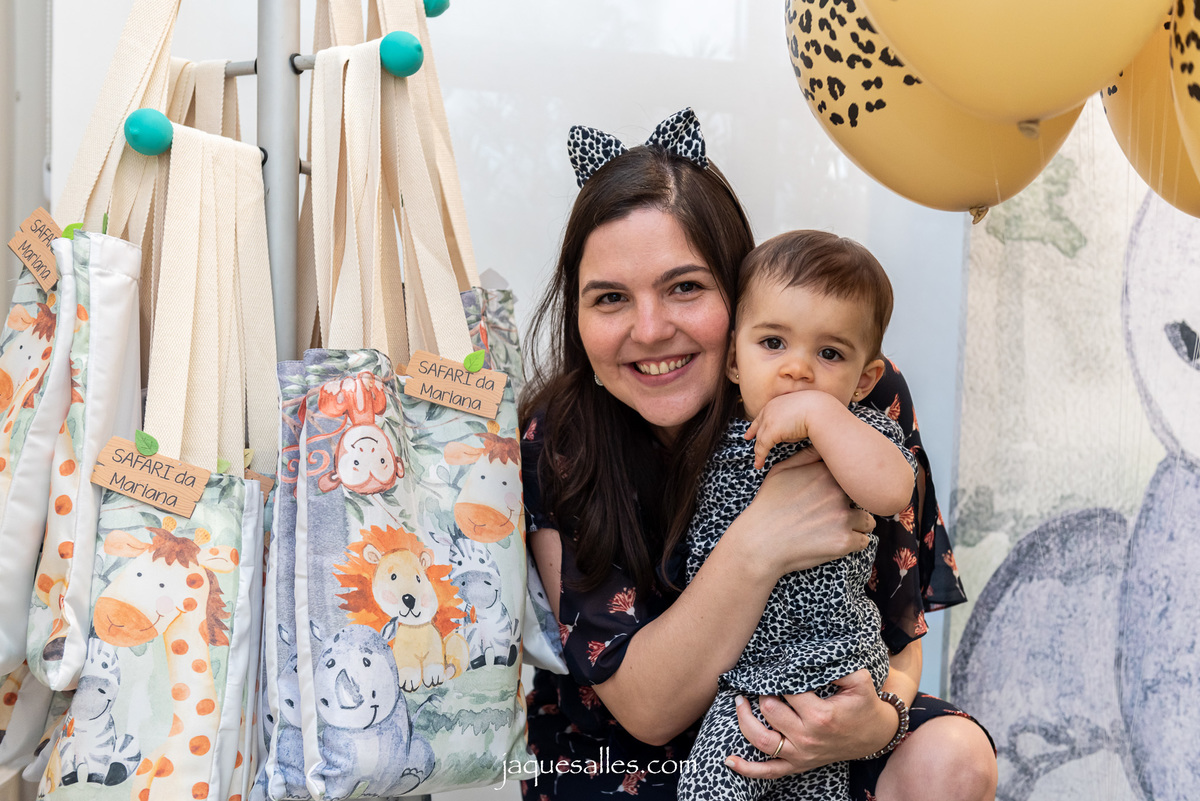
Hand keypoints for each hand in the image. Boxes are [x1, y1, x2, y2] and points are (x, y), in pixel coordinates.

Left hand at [726, 671, 894, 777]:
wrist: (874, 736)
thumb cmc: (864, 705)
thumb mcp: (859, 681)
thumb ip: (837, 666)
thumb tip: (808, 657)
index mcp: (820, 715)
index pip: (787, 690)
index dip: (779, 674)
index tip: (777, 664)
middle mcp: (807, 737)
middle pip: (769, 710)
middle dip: (762, 691)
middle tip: (761, 679)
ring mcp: (800, 754)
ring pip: (761, 740)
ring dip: (745, 719)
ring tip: (740, 701)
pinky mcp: (797, 765)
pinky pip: (768, 771)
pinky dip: (747, 768)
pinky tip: (729, 760)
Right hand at [731, 451, 873, 577]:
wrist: (760, 542)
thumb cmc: (768, 505)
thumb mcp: (781, 471)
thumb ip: (806, 456)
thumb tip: (823, 445)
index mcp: (824, 473)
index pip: (852, 474)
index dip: (847, 484)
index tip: (838, 493)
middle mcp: (837, 492)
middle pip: (863, 496)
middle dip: (853, 504)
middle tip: (835, 513)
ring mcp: (843, 517)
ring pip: (868, 520)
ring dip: (857, 524)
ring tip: (837, 528)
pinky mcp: (844, 542)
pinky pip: (864, 541)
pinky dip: (853, 543)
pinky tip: (835, 541)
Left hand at [745, 391, 839, 468]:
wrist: (819, 409)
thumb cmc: (818, 410)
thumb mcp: (803, 410)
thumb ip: (795, 417)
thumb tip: (797, 426)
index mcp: (777, 403)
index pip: (763, 414)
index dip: (757, 423)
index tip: (751, 431)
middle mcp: (769, 409)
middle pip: (759, 426)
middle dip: (753, 434)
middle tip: (747, 439)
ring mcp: (769, 420)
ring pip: (760, 439)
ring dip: (758, 452)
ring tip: (758, 462)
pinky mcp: (770, 431)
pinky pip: (762, 447)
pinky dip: (760, 457)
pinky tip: (759, 465)